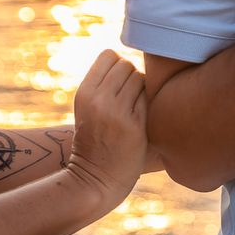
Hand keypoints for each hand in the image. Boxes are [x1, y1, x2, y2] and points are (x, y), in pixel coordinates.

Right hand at [65, 50, 149, 209]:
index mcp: (84, 93)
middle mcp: (98, 100)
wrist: (96, 179)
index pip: (109, 55)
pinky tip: (142, 118)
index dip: (117, 65)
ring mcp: (118, 113)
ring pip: (141, 79)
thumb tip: (129, 59)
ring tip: (135, 108)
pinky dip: (149, 104)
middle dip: (132, 77)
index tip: (118, 82)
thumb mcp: (88, 108)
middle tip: (129, 97)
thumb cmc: (95, 140)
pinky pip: (150, 98)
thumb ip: (104, 84)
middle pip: (127, 65)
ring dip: (142, 90)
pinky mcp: (136, 126)